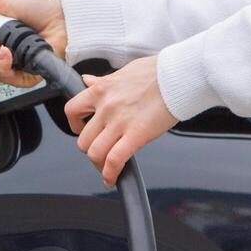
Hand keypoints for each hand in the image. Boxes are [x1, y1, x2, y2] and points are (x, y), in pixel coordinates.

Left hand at [64, 56, 176, 187]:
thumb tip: (88, 81)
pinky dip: (110, 174)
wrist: (179, 75)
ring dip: (99, 164)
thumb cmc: (157, 72)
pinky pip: (114, 160)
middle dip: (90, 150)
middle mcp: (106, 106)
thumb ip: (103, 81)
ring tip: (107, 167)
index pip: (72, 110)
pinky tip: (112, 179)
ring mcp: (119, 122)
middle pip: (83, 139)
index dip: (74, 125)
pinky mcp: (136, 135)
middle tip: (100, 152)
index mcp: (101, 89)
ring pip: (94, 153)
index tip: (82, 130)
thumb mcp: (123, 71)